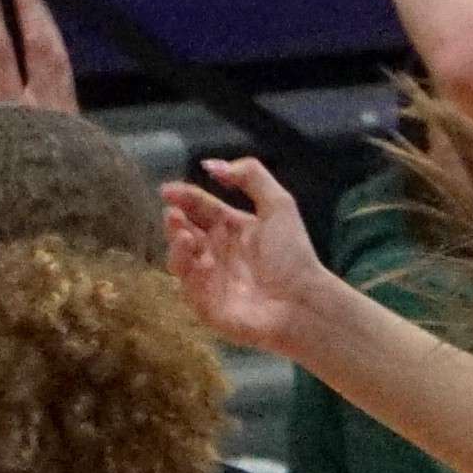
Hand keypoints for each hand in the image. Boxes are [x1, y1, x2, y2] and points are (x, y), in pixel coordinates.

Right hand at [0, 0, 77, 115]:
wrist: (41, 234)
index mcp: (8, 110)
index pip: (0, 52)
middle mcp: (42, 104)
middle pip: (40, 46)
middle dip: (31, 7)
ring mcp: (64, 115)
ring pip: (60, 60)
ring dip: (49, 25)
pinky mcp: (76, 126)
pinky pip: (68, 78)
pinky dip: (59, 53)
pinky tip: (55, 45)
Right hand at [159, 156, 329, 351]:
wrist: (304, 302)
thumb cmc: (292, 254)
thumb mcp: (279, 205)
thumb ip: (251, 176)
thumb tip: (210, 164)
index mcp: (231, 228)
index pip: (201, 208)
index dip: (184, 197)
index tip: (167, 190)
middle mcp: (217, 253)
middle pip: (185, 233)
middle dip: (175, 223)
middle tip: (173, 214)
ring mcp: (210, 281)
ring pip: (180, 261)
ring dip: (177, 247)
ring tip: (186, 237)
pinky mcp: (207, 308)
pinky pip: (190, 290)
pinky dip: (191, 276)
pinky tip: (201, 264)